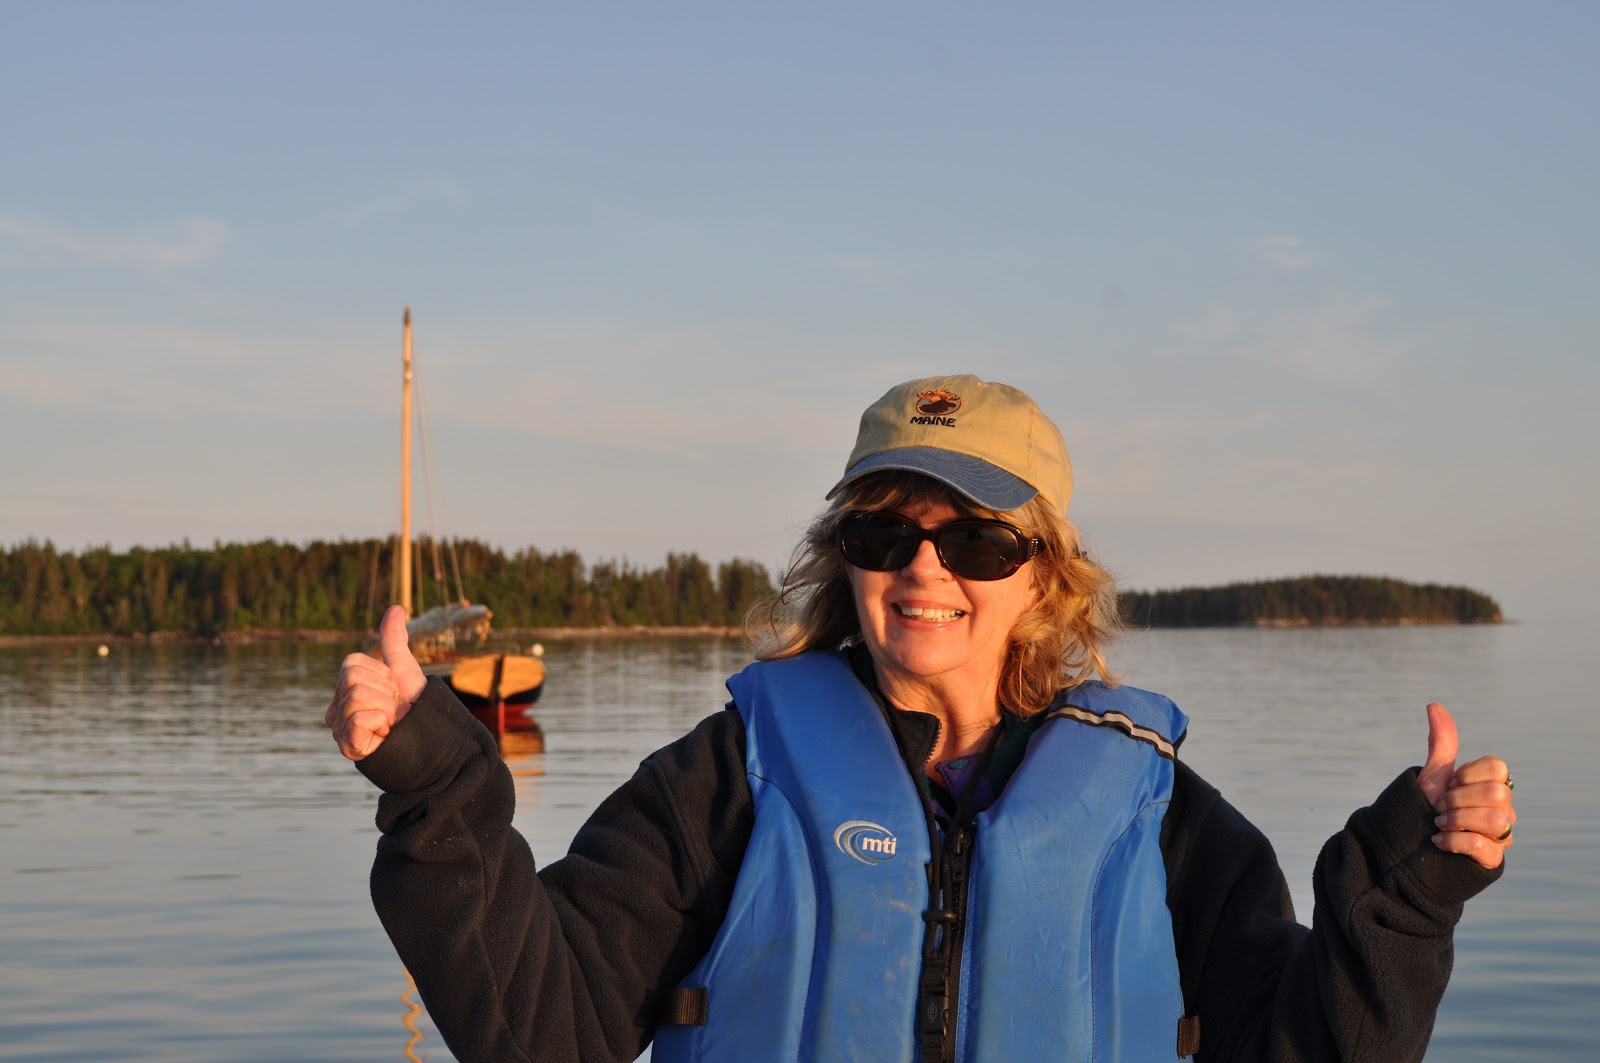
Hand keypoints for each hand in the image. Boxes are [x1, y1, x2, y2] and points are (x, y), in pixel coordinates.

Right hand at [325, 605, 427, 760]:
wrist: (430, 738)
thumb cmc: (414, 707)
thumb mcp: (403, 669)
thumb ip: (394, 641)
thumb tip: (397, 608)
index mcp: (345, 688)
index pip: (352, 663)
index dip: (381, 673)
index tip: (391, 690)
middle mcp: (336, 708)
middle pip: (353, 678)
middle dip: (383, 690)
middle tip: (393, 709)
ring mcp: (339, 729)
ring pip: (357, 696)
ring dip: (385, 709)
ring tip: (390, 723)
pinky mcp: (348, 746)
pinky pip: (360, 720)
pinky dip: (379, 724)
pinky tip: (384, 735)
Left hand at [1419, 702, 1515, 868]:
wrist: (1409, 847)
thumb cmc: (1427, 808)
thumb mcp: (1434, 775)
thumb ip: (1442, 743)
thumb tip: (1433, 705)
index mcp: (1493, 786)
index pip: (1497, 768)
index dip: (1467, 775)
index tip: (1448, 785)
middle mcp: (1504, 810)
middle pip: (1497, 794)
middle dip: (1458, 799)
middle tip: (1440, 808)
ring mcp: (1501, 836)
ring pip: (1496, 821)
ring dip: (1457, 821)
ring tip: (1439, 825)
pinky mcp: (1492, 861)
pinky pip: (1485, 847)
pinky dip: (1455, 842)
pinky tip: (1438, 841)